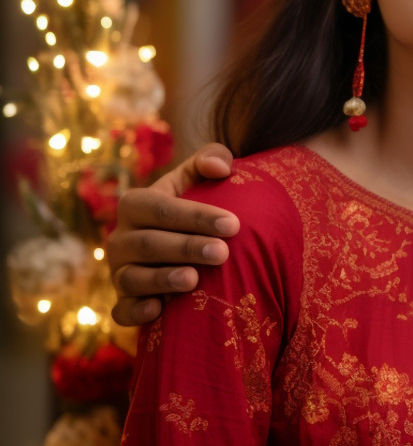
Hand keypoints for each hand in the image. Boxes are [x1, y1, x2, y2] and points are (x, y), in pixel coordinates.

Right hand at [106, 143, 239, 325]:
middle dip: (187, 248)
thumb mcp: (199, 179)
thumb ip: (213, 158)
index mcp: (136, 204)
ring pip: (133, 278)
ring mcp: (119, 272)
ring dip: (163, 279)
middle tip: (222, 253)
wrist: (182, 245)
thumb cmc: (194, 206)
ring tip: (194, 280)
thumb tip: (220, 167)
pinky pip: (121, 311)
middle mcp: (121, 238)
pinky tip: (158, 310)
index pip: (162, 208)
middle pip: (150, 243)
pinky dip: (135, 312)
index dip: (197, 216)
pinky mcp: (123, 302)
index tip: (234, 224)